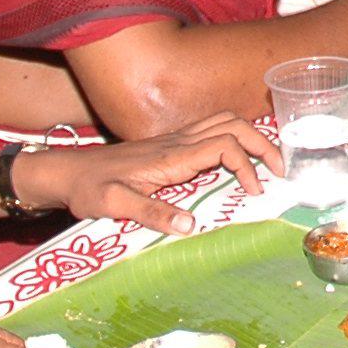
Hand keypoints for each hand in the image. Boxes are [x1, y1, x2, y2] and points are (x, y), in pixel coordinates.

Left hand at [22, 113, 281, 236]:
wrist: (67, 172)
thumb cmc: (89, 188)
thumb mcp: (114, 204)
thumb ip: (151, 213)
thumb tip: (192, 226)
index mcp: (172, 155)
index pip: (225, 146)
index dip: (248, 166)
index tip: (254, 194)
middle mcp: (178, 141)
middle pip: (234, 125)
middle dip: (263, 144)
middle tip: (280, 172)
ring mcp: (175, 140)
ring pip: (225, 122)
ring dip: (252, 137)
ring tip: (267, 164)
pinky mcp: (171, 145)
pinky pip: (213, 131)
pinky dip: (236, 139)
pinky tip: (237, 161)